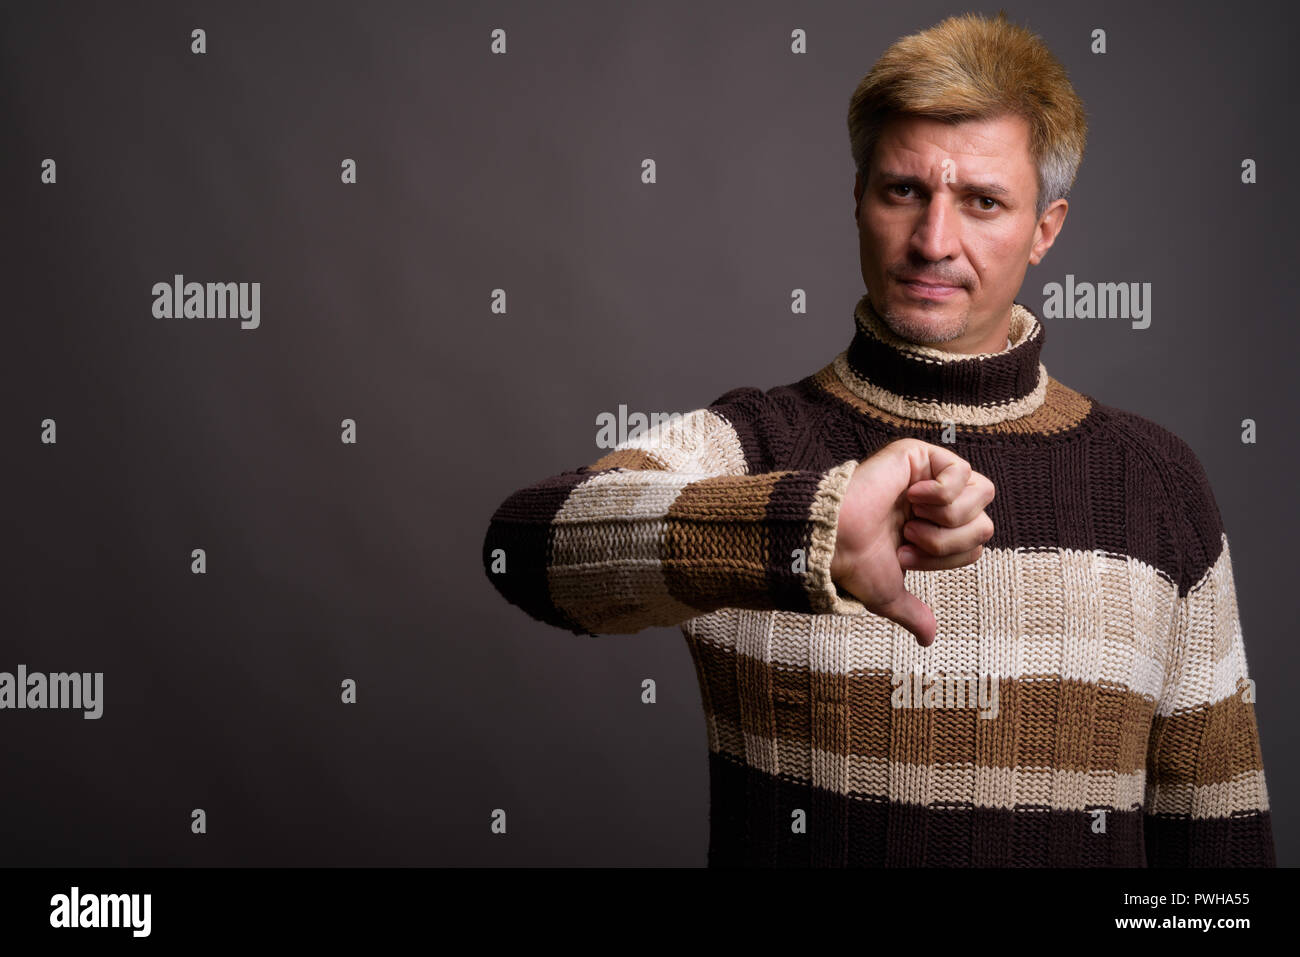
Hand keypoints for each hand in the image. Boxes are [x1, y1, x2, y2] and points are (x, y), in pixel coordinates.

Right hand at [828, 438, 994, 646]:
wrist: (835, 539)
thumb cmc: (855, 563)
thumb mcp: (889, 594)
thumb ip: (913, 613)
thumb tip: (928, 639)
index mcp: (931, 528)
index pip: (976, 543)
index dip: (946, 557)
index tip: (905, 555)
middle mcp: (934, 501)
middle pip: (984, 522)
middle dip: (948, 541)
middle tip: (908, 538)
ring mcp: (929, 475)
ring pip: (982, 496)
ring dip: (945, 518)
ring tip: (910, 518)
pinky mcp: (921, 454)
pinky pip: (962, 472)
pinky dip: (940, 493)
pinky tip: (911, 495)